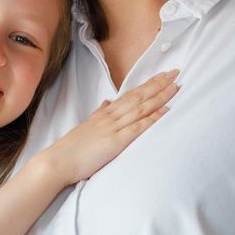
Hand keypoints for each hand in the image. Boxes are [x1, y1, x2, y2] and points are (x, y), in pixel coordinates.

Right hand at [37, 70, 178, 184]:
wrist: (58, 161)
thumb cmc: (72, 147)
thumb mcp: (87, 125)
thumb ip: (99, 112)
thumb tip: (107, 102)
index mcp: (105, 112)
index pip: (131, 94)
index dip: (149, 84)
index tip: (163, 75)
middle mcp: (111, 115)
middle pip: (139, 96)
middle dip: (159, 84)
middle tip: (176, 73)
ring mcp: (113, 127)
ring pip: (141, 108)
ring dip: (160, 96)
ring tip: (175, 87)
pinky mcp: (115, 142)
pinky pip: (137, 127)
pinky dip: (153, 118)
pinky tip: (165, 111)